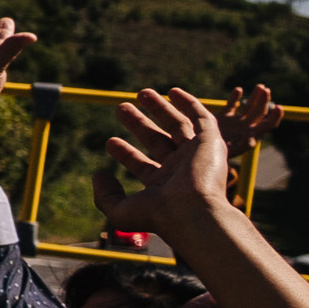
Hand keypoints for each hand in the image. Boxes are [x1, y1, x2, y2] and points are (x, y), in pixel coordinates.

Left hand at [100, 86, 242, 243]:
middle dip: (139, 124)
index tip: (110, 141)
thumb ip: (104, 195)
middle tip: (121, 108)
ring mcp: (197, 155)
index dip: (126, 153)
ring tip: (141, 93)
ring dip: (160, 108)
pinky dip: (189, 104)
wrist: (193, 211)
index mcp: (164, 187)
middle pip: (157, 140)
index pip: (142, 165)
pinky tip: (173, 92)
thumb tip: (98, 175)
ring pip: (177, 126)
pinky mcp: (211, 142)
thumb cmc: (159, 215)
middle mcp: (182, 170)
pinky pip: (202, 118)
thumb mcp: (120, 211)